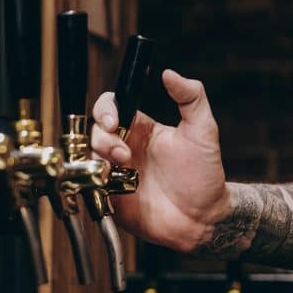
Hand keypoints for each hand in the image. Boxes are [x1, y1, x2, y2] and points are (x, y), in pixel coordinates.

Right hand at [91, 70, 229, 252]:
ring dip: (99, 159)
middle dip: (103, 139)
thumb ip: (191, 98)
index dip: (106, 110)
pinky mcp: (110, 194)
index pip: (112, 107)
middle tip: (123, 155)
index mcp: (141, 128)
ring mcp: (115, 172)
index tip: (115, 121)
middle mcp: (125, 147)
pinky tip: (114, 185)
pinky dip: (95, 180)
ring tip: (122, 170)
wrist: (201, 217)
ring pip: (88, 155)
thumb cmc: (204, 176)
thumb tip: (170, 74)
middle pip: (95, 131)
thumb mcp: (202, 130)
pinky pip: (90, 183)